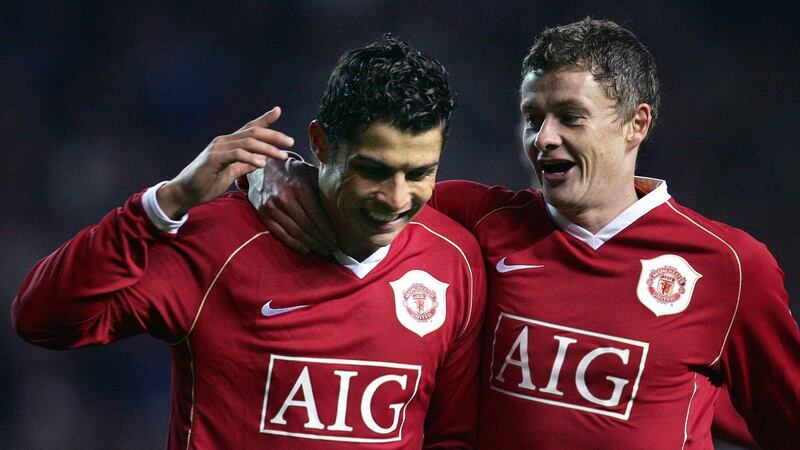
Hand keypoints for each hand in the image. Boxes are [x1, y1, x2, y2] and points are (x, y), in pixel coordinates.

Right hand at [157, 107, 293, 217]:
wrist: (185, 192)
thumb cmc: (207, 182)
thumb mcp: (231, 172)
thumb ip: (244, 165)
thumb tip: (261, 160)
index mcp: (229, 143)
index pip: (249, 127)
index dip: (264, 119)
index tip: (278, 111)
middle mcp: (224, 141)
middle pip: (252, 132)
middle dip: (274, 136)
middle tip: (290, 142)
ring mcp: (218, 148)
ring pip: (247, 142)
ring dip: (267, 148)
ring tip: (282, 156)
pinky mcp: (213, 159)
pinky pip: (236, 154)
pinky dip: (251, 157)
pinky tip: (262, 164)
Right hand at [248, 159, 336, 254]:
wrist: (265, 167)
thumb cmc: (293, 171)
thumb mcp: (309, 173)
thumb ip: (322, 189)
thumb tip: (341, 209)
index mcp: (300, 186)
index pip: (317, 214)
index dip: (327, 230)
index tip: (336, 239)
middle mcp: (284, 197)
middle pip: (307, 226)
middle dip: (321, 239)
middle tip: (332, 248)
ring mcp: (271, 206)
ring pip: (295, 232)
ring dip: (311, 244)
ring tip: (322, 250)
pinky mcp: (263, 213)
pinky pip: (280, 233)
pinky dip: (294, 244)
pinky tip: (306, 249)